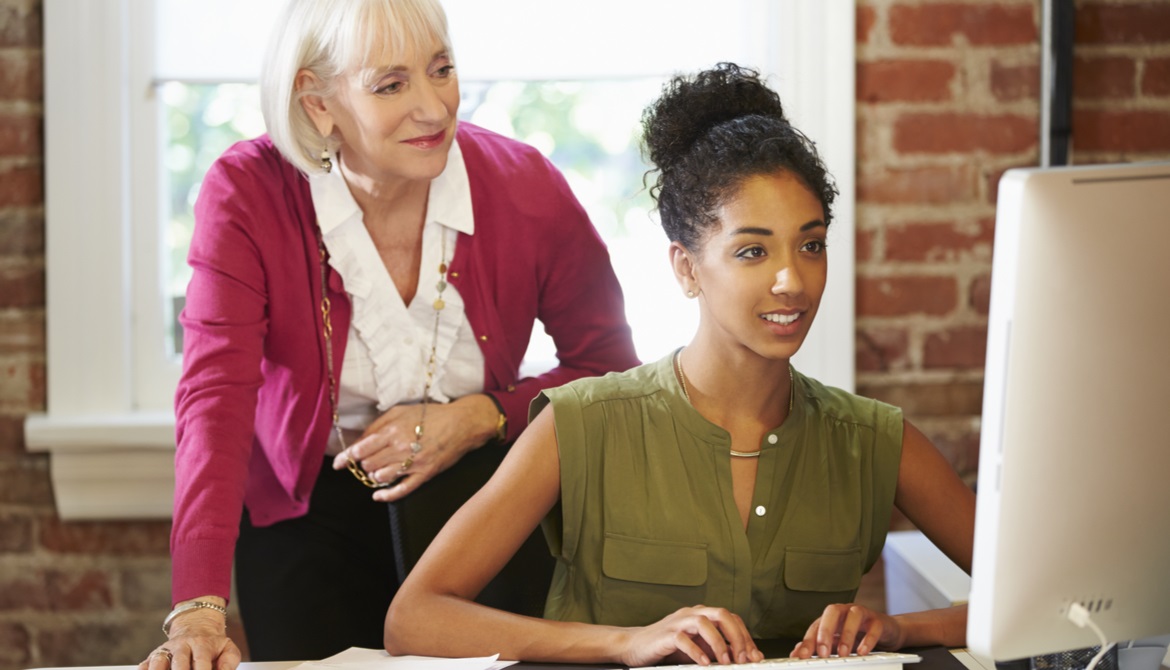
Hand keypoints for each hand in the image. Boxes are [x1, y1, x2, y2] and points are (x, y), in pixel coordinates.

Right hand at [139, 608, 239, 669]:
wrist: (196, 626)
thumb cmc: (212, 644)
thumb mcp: (227, 649)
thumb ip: (228, 663)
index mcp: (201, 644)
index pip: (201, 660)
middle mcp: (181, 646)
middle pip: (179, 662)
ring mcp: (165, 651)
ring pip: (158, 662)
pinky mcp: (152, 657)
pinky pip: (144, 665)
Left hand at [331, 394, 500, 501]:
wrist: (462, 423)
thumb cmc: (431, 415)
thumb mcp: (401, 410)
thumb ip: (378, 424)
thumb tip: (361, 439)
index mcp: (393, 430)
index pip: (361, 448)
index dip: (346, 458)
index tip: (337, 464)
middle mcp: (401, 448)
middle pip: (369, 464)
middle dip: (364, 464)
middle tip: (367, 461)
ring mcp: (413, 463)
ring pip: (381, 477)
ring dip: (375, 475)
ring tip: (378, 470)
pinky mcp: (425, 474)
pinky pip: (401, 490)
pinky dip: (386, 495)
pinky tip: (378, 495)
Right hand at [619, 605, 763, 666]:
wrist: (634, 646)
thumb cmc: (667, 648)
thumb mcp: (697, 647)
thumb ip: (717, 650)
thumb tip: (742, 658)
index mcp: (701, 615)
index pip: (730, 619)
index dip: (745, 636)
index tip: (754, 656)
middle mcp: (691, 614)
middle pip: (721, 615)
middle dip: (736, 637)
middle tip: (743, 658)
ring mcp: (678, 622)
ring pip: (704, 623)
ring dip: (719, 643)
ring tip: (725, 662)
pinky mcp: (665, 635)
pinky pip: (683, 639)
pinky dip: (696, 651)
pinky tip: (704, 663)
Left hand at [791, 603, 902, 658]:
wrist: (885, 629)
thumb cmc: (857, 634)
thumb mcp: (836, 641)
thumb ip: (818, 646)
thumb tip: (797, 653)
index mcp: (831, 617)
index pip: (816, 625)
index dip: (808, 640)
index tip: (802, 656)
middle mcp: (845, 611)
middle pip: (832, 612)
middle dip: (825, 631)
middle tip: (823, 652)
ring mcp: (862, 613)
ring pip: (854, 615)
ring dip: (847, 634)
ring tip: (843, 654)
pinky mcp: (878, 620)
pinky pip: (874, 626)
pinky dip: (868, 639)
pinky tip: (862, 652)